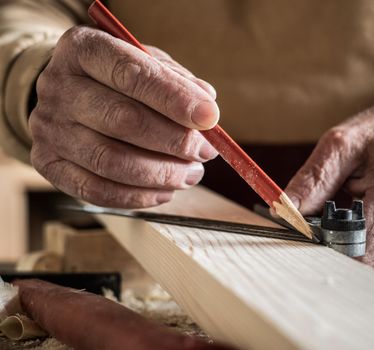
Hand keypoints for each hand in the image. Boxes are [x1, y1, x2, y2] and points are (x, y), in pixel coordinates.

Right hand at [30, 26, 219, 207]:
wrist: (67, 95)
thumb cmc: (117, 78)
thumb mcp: (145, 62)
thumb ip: (175, 79)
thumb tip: (206, 105)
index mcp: (83, 49)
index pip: (131, 73)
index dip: (174, 98)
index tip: (210, 117)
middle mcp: (58, 87)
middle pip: (123, 120)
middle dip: (175, 141)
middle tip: (205, 152)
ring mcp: (49, 128)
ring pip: (112, 161)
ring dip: (162, 174)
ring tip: (191, 173)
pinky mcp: (49, 164)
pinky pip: (96, 190)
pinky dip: (138, 197)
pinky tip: (165, 191)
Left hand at [285, 97, 373, 270]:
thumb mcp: (344, 143)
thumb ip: (314, 178)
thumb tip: (283, 211)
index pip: (350, 251)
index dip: (318, 244)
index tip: (298, 227)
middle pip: (354, 263)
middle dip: (325, 245)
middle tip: (313, 216)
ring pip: (361, 265)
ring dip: (339, 245)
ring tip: (336, 212)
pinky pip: (372, 260)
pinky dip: (353, 245)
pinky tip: (350, 220)